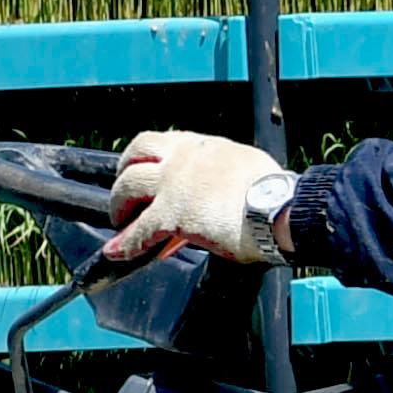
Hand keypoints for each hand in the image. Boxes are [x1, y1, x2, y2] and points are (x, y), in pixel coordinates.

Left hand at [111, 130, 290, 264]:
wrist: (275, 208)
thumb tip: (221, 188)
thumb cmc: (272, 191)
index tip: (144, 166)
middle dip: (124, 173)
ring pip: (128, 187)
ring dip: (119, 205)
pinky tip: (117, 252)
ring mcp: (172, 185)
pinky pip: (139, 230)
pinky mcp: (170, 215)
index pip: (164, 141)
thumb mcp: (244, 165)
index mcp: (202, 145)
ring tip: (119, 221)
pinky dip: (126, 243)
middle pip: (135, 155)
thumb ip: (223, 171)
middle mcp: (182, 159)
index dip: (147, 156)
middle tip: (125, 193)